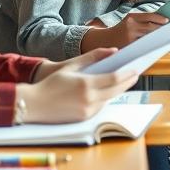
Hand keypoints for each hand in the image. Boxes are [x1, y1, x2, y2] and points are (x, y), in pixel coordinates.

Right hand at [18, 49, 138, 122]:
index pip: (114, 79)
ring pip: (109, 100)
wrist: (33, 104)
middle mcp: (89, 99)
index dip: (127, 74)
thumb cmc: (50, 83)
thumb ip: (92, 56)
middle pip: (116, 90)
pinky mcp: (83, 118)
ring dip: (116, 91)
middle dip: (127, 83)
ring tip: (123, 82)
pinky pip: (99, 108)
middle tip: (135, 75)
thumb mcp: (71, 66)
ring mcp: (87, 110)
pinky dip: (105, 100)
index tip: (136, 69)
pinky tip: (108, 93)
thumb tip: (112, 51)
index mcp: (86, 84)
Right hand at [105, 11, 169, 45]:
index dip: (159, 18)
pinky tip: (156, 46)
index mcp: (130, 18)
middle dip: (161, 29)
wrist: (104, 40)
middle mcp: (130, 26)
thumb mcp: (129, 21)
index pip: (148, 16)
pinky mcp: (130, 47)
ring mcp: (130, 38)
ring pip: (148, 38)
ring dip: (158, 38)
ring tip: (165, 38)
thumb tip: (161, 21)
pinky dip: (150, 46)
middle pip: (150, 28)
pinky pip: (143, 46)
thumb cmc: (120, 30)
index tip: (167, 20)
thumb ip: (141, 21)